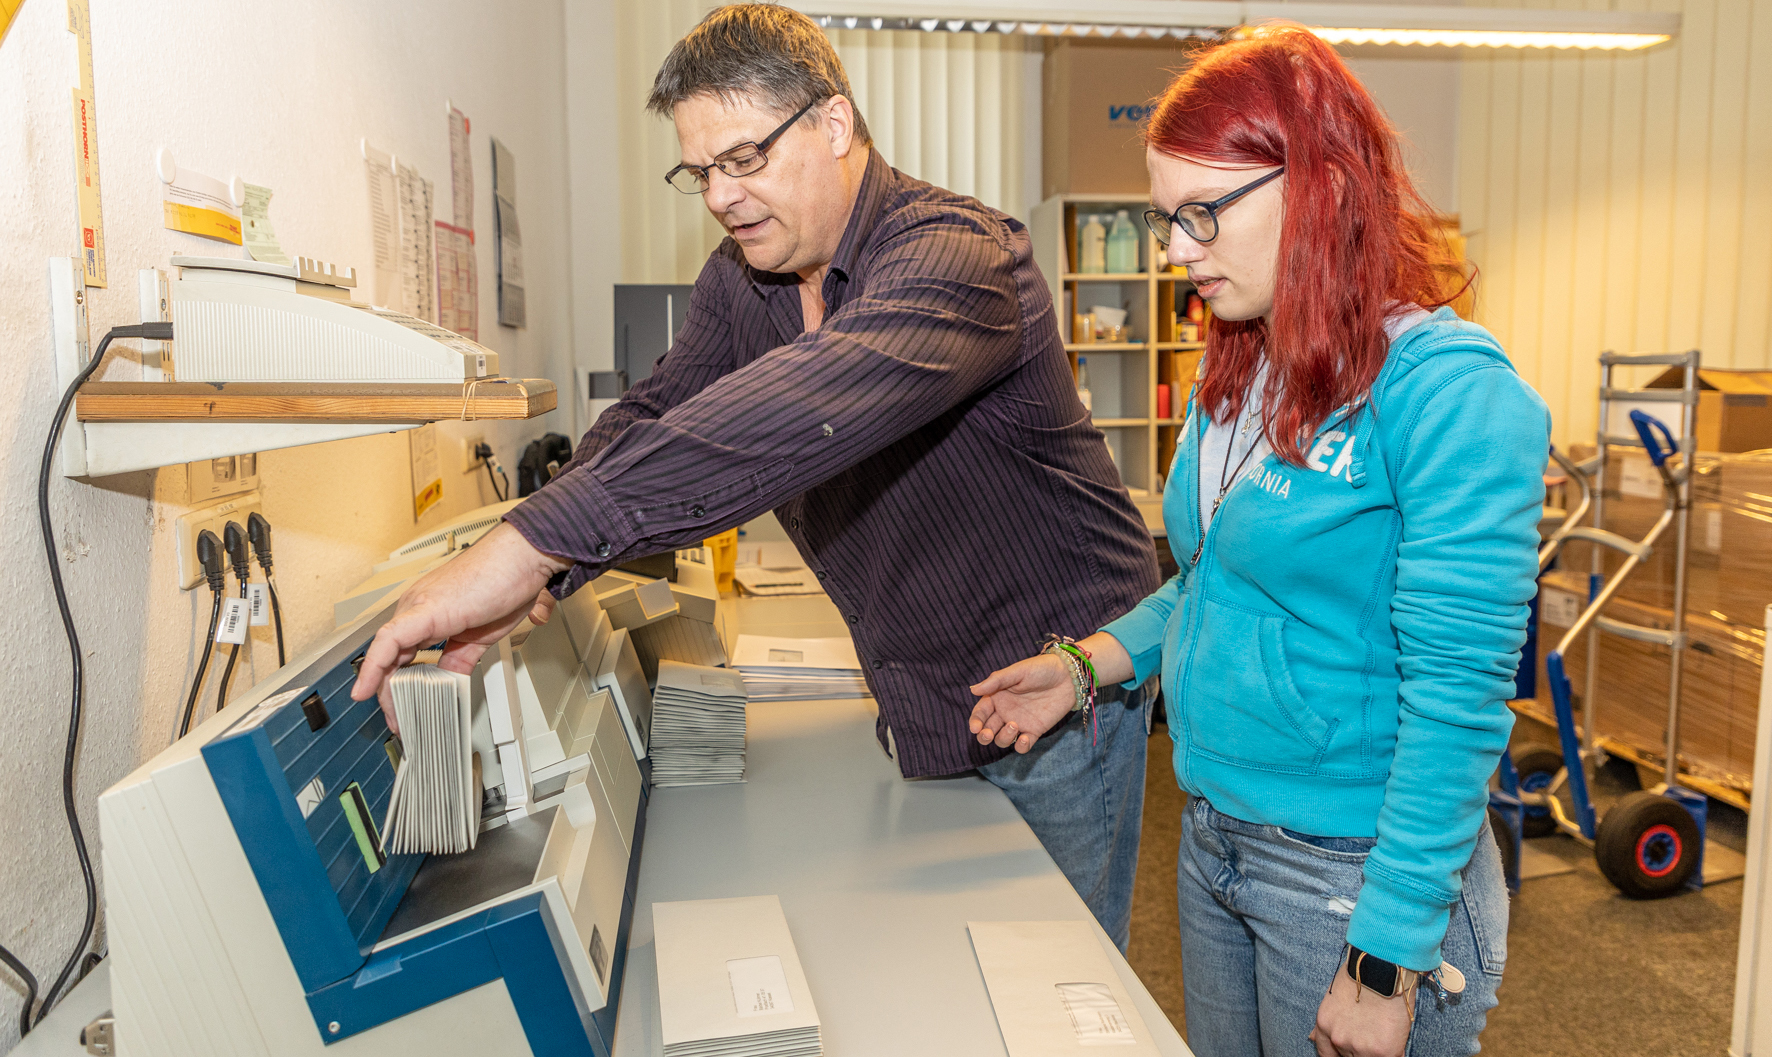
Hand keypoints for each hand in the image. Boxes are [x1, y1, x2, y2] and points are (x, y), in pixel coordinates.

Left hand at [350, 523, 570, 731]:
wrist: (525, 558)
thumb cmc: (510, 581)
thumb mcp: (483, 633)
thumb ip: (463, 656)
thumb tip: (454, 677)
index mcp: (430, 614)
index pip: (403, 655)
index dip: (399, 686)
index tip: (403, 710)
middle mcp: (419, 610)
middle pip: (391, 660)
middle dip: (391, 696)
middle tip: (400, 722)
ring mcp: (419, 609)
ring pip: (386, 656)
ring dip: (385, 692)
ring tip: (394, 718)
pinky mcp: (425, 611)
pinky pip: (388, 644)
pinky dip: (373, 669)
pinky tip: (366, 689)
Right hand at [968, 654, 1076, 752]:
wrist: (1068, 677)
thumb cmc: (1041, 669)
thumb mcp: (1018, 671)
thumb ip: (996, 681)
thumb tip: (972, 689)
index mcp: (997, 697)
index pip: (980, 713)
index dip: (975, 721)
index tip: (976, 728)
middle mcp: (1005, 712)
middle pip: (987, 730)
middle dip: (984, 736)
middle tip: (987, 734)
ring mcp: (1019, 722)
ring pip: (1002, 739)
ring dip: (1003, 738)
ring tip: (1014, 725)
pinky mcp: (1034, 731)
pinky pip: (1022, 745)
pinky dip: (1021, 746)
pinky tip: (1025, 738)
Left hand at [1309, 962, 1413, 1056]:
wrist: (1383, 966)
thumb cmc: (1362, 973)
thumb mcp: (1334, 996)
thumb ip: (1327, 1022)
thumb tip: (1311, 1038)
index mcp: (1325, 1024)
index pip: (1326, 1054)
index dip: (1338, 1053)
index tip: (1348, 1051)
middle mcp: (1338, 1039)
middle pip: (1349, 1056)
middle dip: (1359, 1048)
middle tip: (1370, 1032)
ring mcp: (1360, 1048)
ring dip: (1375, 1049)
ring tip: (1383, 1029)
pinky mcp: (1383, 1052)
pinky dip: (1394, 1051)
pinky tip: (1395, 1036)